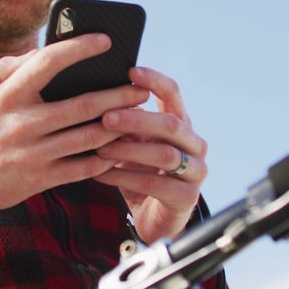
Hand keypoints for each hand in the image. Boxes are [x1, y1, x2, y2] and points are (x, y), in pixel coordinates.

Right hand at [0, 34, 149, 257]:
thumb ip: (7, 68)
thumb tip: (41, 51)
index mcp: (5, 97)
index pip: (47, 63)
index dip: (79, 49)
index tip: (106, 40)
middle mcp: (21, 125)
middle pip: (83, 105)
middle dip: (118, 94)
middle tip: (141, 86)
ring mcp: (34, 154)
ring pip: (90, 138)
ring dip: (120, 125)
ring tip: (139, 114)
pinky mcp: (42, 179)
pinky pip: (84, 167)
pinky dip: (107, 157)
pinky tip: (122, 146)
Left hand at [93, 66, 207, 244]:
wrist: (153, 218)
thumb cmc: (139, 172)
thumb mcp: (131, 142)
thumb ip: (123, 122)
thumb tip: (93, 95)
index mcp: (181, 124)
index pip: (174, 94)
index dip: (155, 81)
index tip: (131, 70)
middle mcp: (194, 144)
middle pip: (172, 124)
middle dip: (138, 119)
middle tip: (107, 116)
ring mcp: (195, 172)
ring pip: (165, 155)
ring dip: (130, 150)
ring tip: (101, 147)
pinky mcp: (186, 198)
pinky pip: (155, 185)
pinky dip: (125, 178)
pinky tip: (101, 174)